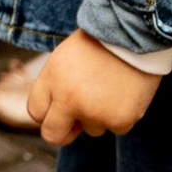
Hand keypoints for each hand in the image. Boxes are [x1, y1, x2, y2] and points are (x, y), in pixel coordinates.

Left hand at [27, 32, 165, 144]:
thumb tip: (57, 117)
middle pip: (53, 135)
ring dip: (99, 116)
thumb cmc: (99, 43)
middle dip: (63, 132)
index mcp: (53, 80)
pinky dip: (121, 115)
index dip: (47, 112)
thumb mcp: (64, 58)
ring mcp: (95, 113)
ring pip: (92, 129)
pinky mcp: (120, 120)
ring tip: (110, 87)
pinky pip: (117, 128)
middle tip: (76, 124)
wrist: (135, 36)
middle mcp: (69, 100)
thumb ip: (54, 87)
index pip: (36, 113)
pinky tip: (126, 92)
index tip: (58, 110)